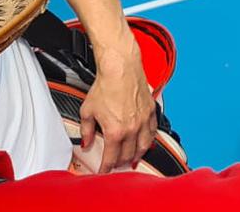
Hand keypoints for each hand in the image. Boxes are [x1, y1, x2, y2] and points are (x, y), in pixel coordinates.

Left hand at [77, 46, 156, 171]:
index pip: (111, 158)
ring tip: (133, 159)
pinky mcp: (151, 111)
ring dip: (137, 155)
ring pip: (144, 146)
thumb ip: (86, 131)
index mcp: (115, 132)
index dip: (106, 167)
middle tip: (115, 164)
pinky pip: (153, 131)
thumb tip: (86, 142)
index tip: (103, 170)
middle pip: (128, 154)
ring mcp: (144, 120)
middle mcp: (132, 129)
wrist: (120, 68)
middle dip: (120, 163)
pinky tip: (146, 141)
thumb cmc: (106, 86)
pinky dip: (149, 140)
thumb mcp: (88, 111)